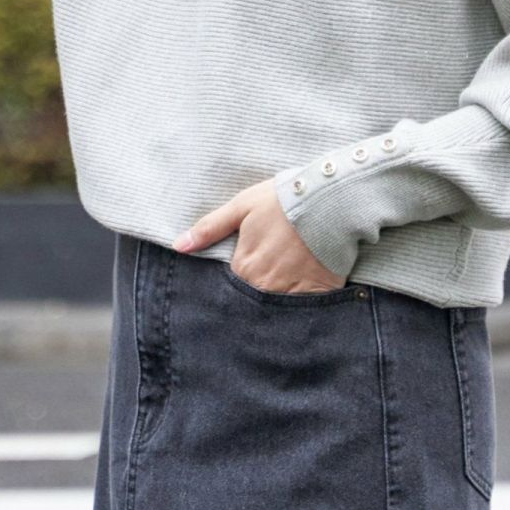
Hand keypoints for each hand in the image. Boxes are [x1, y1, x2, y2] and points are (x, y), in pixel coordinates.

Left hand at [173, 179, 348, 294]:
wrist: (330, 201)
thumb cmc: (283, 200)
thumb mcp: (242, 206)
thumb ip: (209, 229)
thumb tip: (179, 246)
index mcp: (244, 266)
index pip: (231, 285)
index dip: (240, 277)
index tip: (249, 267)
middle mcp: (265, 285)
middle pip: (253, 298)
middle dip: (257, 292)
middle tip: (269, 276)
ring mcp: (292, 293)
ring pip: (277, 307)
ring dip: (278, 300)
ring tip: (286, 284)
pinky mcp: (318, 294)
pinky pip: (304, 309)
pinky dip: (303, 305)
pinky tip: (306, 292)